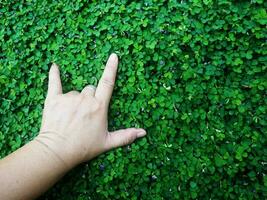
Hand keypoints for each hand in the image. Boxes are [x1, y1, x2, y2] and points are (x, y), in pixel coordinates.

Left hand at [36, 53, 145, 168]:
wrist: (57, 151)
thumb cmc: (83, 147)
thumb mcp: (107, 142)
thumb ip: (126, 136)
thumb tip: (143, 132)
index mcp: (99, 106)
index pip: (107, 83)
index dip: (111, 68)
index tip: (114, 56)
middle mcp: (85, 99)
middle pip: (90, 89)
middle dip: (90, 98)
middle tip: (84, 114)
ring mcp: (69, 98)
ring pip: (75, 92)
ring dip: (75, 99)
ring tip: (71, 116)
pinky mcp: (54, 99)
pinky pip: (54, 82)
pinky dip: (54, 74)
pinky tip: (55, 67)